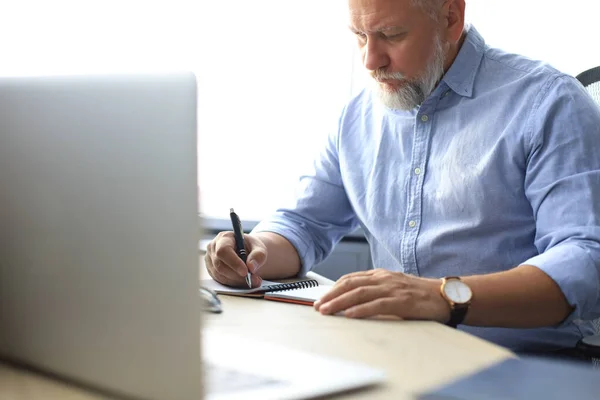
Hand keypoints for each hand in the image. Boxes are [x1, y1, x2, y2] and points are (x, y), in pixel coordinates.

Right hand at [205, 231, 266, 287]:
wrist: (247, 252)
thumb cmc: (251, 248)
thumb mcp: (260, 248)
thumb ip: (258, 255)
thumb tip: (251, 267)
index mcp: (224, 237)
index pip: (223, 250)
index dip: (233, 262)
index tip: (246, 271)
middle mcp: (213, 248)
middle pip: (220, 265)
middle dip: (238, 275)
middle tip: (255, 279)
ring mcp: (210, 260)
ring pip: (220, 275)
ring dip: (238, 281)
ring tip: (254, 280)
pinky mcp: (211, 271)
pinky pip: (221, 281)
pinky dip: (234, 283)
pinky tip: (245, 281)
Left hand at [314, 269, 450, 321]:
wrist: (444, 295)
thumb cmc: (418, 293)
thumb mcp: (393, 287)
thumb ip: (375, 290)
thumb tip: (352, 300)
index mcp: (380, 275)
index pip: (351, 279)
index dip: (334, 288)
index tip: (321, 298)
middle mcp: (384, 279)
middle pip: (350, 285)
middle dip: (331, 295)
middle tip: (317, 306)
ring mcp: (392, 289)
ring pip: (360, 294)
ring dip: (340, 303)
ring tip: (327, 310)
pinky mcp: (402, 301)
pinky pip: (377, 305)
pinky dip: (361, 310)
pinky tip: (350, 315)